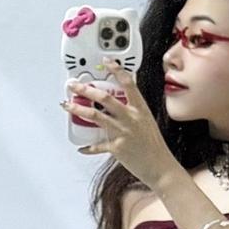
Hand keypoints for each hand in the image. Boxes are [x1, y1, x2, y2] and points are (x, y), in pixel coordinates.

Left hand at [60, 63, 169, 186]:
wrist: (160, 167)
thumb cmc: (154, 146)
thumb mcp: (147, 122)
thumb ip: (133, 110)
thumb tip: (120, 101)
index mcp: (140, 109)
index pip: (128, 83)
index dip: (116, 70)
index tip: (106, 61)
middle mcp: (131, 118)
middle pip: (105, 98)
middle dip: (86, 89)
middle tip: (74, 85)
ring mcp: (123, 132)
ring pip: (96, 116)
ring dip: (78, 109)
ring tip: (67, 105)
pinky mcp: (117, 147)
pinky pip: (97, 145)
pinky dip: (88, 147)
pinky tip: (81, 147)